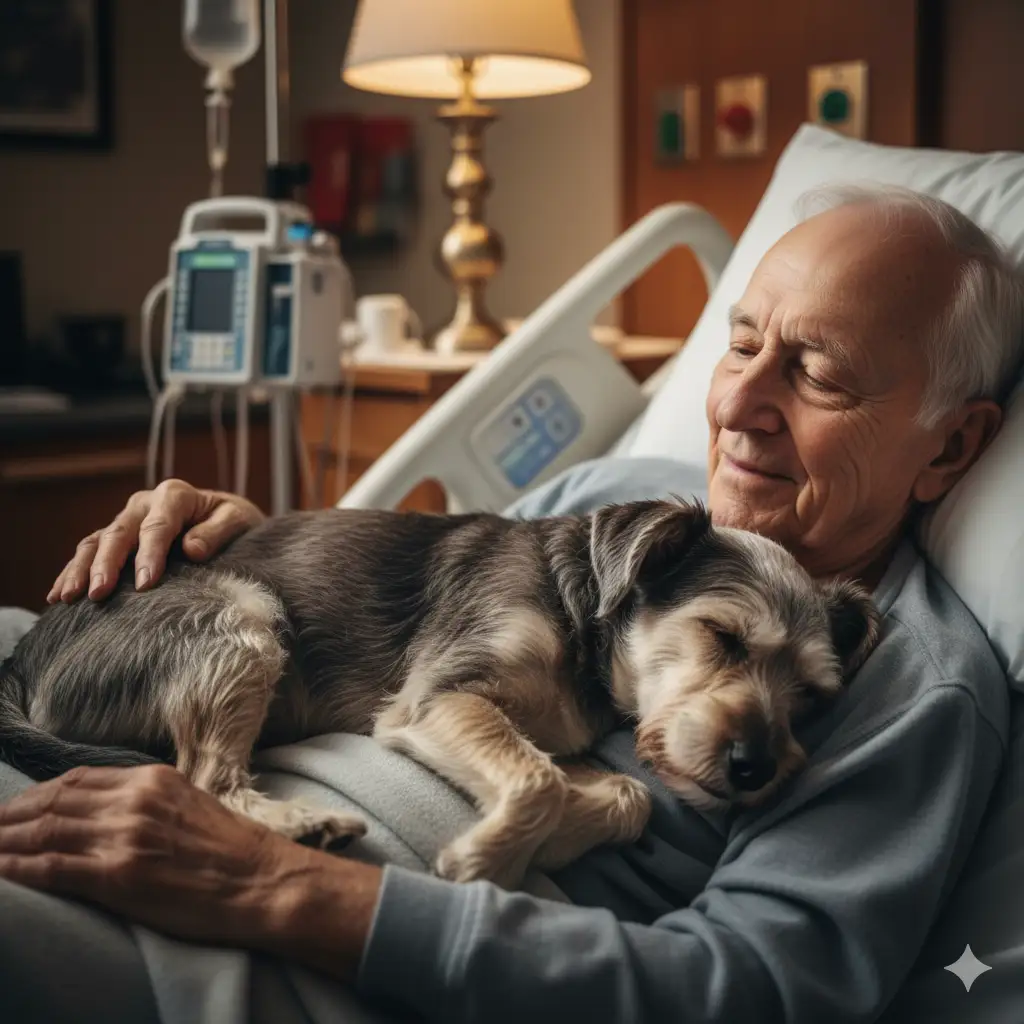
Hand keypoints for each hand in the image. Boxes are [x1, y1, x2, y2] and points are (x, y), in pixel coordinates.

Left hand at [0, 765, 379, 978]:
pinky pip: (52, 867)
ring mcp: (125, 836)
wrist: (262, 880)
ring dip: (4, 840)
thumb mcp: (191, 805)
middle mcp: (134, 801)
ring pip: (45, 831)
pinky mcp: (118, 875)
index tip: (15, 808)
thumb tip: (109, 812)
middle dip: (10, 815)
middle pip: (53, 801)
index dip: (37, 794)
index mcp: (152, 780)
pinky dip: (17, 867)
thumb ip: (149, 802)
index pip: (77, 779)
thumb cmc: (233, 851)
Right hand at [48, 479, 265, 603]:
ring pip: (96, 542)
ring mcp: (127, 520)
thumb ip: (217, 531)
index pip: (158, 526)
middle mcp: (145, 503)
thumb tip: (192, 549)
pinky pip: (88, 551)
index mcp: (175, 495)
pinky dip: (72, 571)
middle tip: (98, 594)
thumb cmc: (235, 520)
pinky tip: (57, 594)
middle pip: (119, 533)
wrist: (228, 518)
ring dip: (79, 569)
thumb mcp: (238, 519)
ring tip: (67, 598)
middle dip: (106, 564)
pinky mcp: (118, 537)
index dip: (149, 554)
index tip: (145, 584)